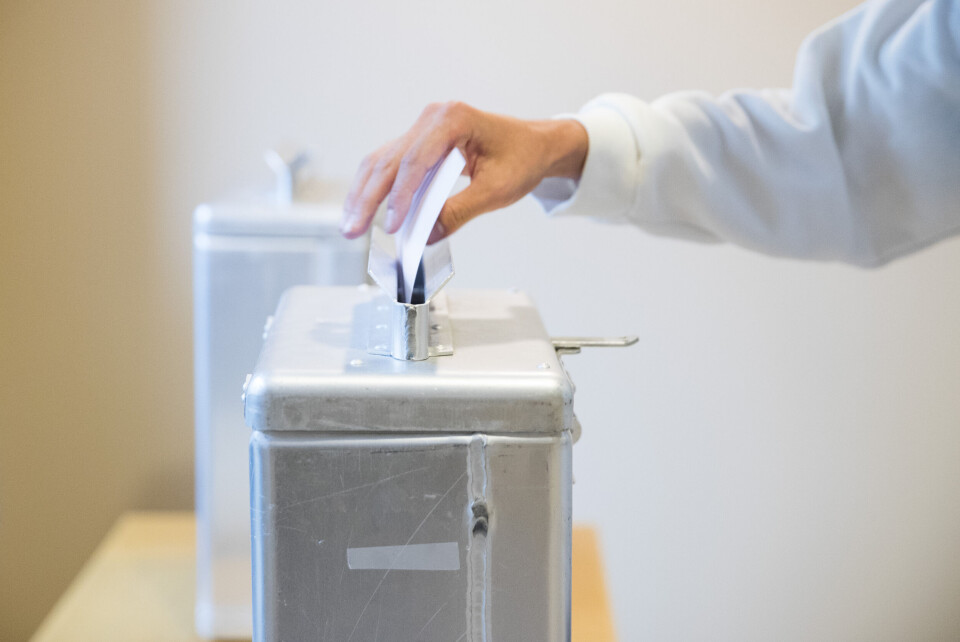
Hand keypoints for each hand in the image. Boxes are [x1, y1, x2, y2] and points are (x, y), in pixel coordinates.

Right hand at [340, 101, 587, 241]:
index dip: (400, 196)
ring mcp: (423, 128)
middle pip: (390, 160)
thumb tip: (426, 236)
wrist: (534, 144)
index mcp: (453, 119)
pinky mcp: (419, 142)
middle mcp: (432, 118)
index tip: (392, 226)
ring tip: (350, 226)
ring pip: (382, 162)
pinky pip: (390, 164)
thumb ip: (460, 212)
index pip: (416, 161)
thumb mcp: (496, 190)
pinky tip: (361, 210)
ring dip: (364, 195)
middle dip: (369, 198)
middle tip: (353, 230)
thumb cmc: (522, 158)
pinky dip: (375, 189)